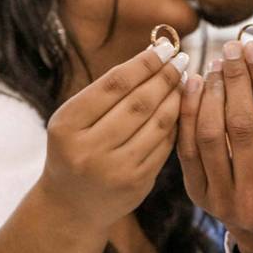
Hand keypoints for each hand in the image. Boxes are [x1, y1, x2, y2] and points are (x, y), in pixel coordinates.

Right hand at [39, 39, 188, 229]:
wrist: (71, 205)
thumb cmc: (75, 149)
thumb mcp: (75, 120)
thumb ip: (107, 92)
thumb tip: (155, 54)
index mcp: (67, 125)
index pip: (114, 84)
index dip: (144, 63)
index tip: (165, 47)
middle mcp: (88, 149)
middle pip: (139, 102)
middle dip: (165, 77)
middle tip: (182, 59)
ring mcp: (114, 170)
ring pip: (157, 124)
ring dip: (176, 97)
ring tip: (185, 79)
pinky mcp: (137, 184)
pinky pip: (165, 145)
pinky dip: (177, 122)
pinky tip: (184, 107)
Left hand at [177, 41, 252, 252]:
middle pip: (242, 127)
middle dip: (235, 81)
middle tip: (231, 50)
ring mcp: (223, 198)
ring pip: (210, 136)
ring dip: (211, 94)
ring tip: (215, 66)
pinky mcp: (199, 195)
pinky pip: (186, 149)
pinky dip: (188, 113)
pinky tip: (194, 87)